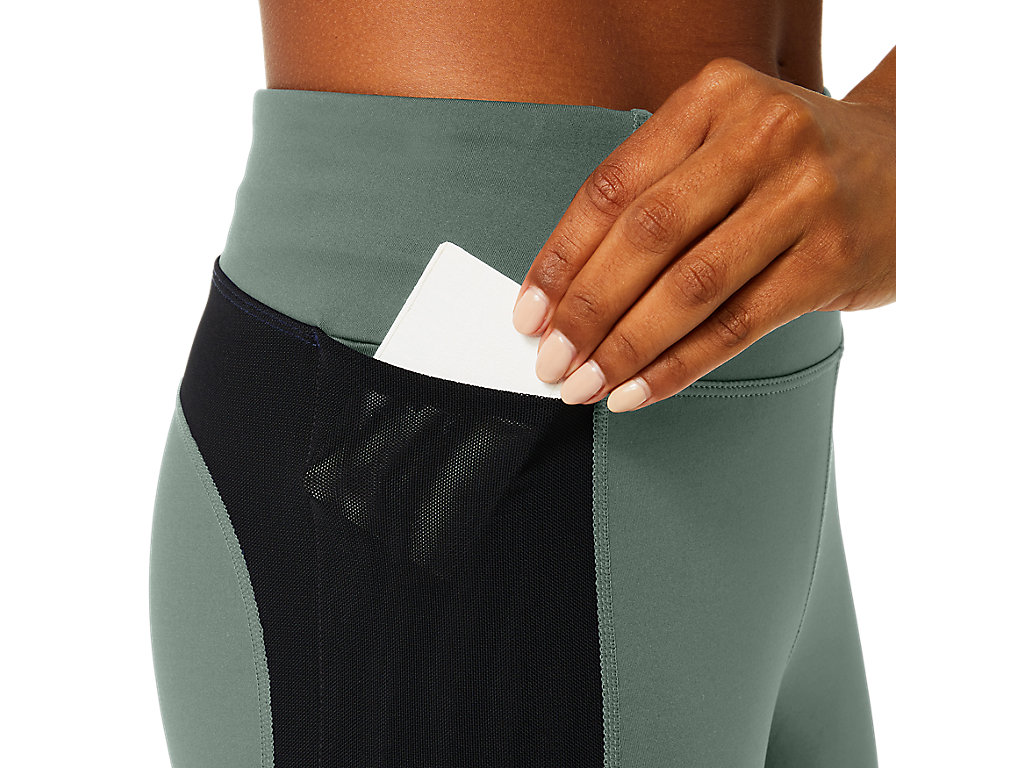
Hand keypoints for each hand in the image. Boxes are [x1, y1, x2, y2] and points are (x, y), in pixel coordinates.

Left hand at [510, 56, 895, 411]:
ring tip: (583, 384)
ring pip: (690, 286)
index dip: (561, 257)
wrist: (915, 163)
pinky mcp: (834, 257)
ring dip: (625, 347)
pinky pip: (738, 324)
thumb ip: (658, 192)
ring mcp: (805, 196)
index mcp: (714, 98)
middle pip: (645, 237)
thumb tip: (570, 288)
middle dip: (585, 310)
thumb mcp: (725, 143)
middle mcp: (761, 137)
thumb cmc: (793, 164)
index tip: (528, 311)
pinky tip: (640, 391)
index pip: (613, 188)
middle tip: (549, 361)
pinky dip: (680, 365)